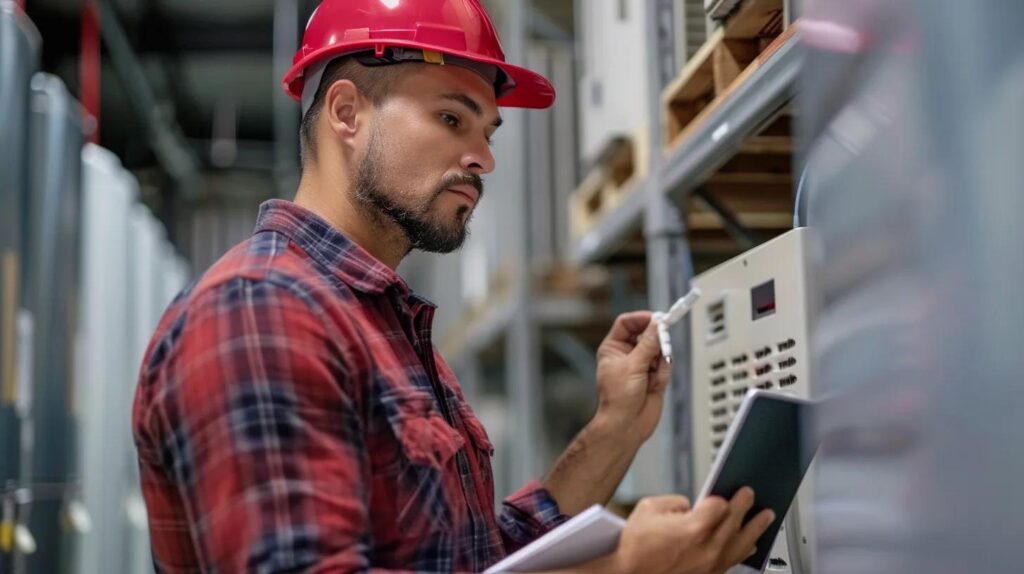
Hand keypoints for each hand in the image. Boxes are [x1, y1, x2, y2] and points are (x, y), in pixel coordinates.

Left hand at [594, 311, 670, 443]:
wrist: (627, 424)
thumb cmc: (618, 399)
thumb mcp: (633, 366)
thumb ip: (648, 343)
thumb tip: (657, 324)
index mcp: (614, 348)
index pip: (627, 323)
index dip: (641, 319)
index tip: (656, 319)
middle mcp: (627, 354)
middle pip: (647, 334)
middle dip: (655, 341)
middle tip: (661, 345)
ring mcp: (642, 364)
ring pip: (659, 349)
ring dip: (659, 360)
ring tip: (652, 375)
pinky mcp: (654, 375)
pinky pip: (666, 364)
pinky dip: (663, 373)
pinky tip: (655, 384)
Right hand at [609, 489, 775, 573]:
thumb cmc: (634, 546)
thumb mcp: (649, 508)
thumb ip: (675, 501)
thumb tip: (690, 506)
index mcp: (693, 527)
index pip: (720, 505)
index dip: (720, 497)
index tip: (721, 494)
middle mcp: (706, 548)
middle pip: (734, 522)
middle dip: (744, 505)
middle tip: (750, 495)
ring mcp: (709, 565)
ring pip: (740, 544)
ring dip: (755, 528)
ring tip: (766, 517)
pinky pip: (733, 562)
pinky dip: (744, 551)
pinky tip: (751, 545)